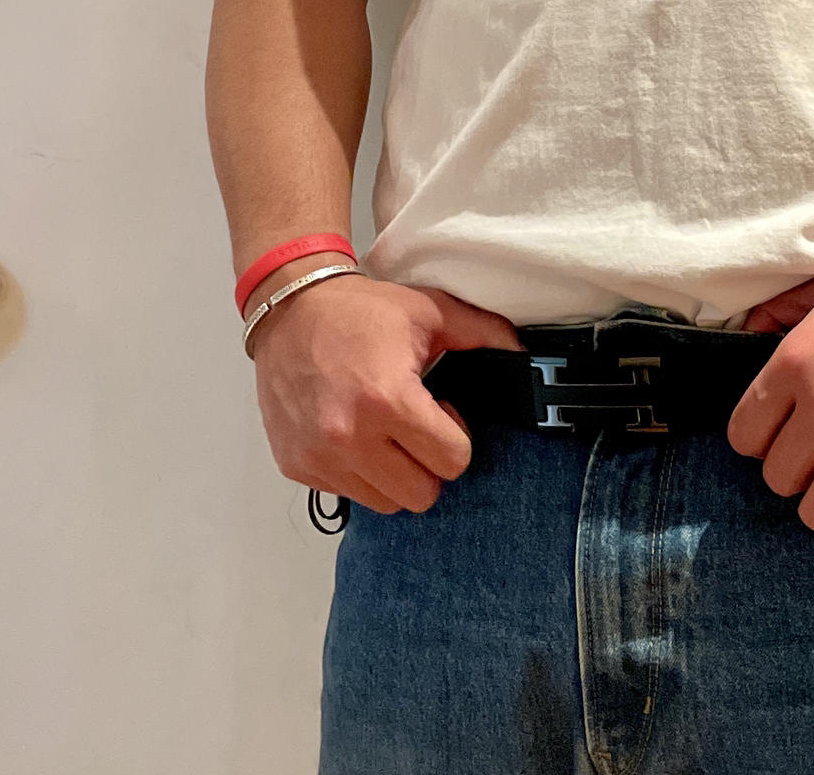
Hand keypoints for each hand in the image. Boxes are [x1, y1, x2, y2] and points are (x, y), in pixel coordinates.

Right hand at [250, 274, 522, 515]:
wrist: (289, 310)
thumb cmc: (359, 311)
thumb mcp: (429, 311)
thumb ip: (484, 333)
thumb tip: (524, 355)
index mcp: (387, 400)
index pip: (452, 461)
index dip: (456, 436)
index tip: (441, 413)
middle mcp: (349, 437)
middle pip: (422, 495)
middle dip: (429, 463)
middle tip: (416, 428)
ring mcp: (319, 457)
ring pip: (385, 503)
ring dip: (394, 474)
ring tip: (385, 431)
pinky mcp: (296, 465)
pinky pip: (347, 494)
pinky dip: (358, 473)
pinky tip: (354, 434)